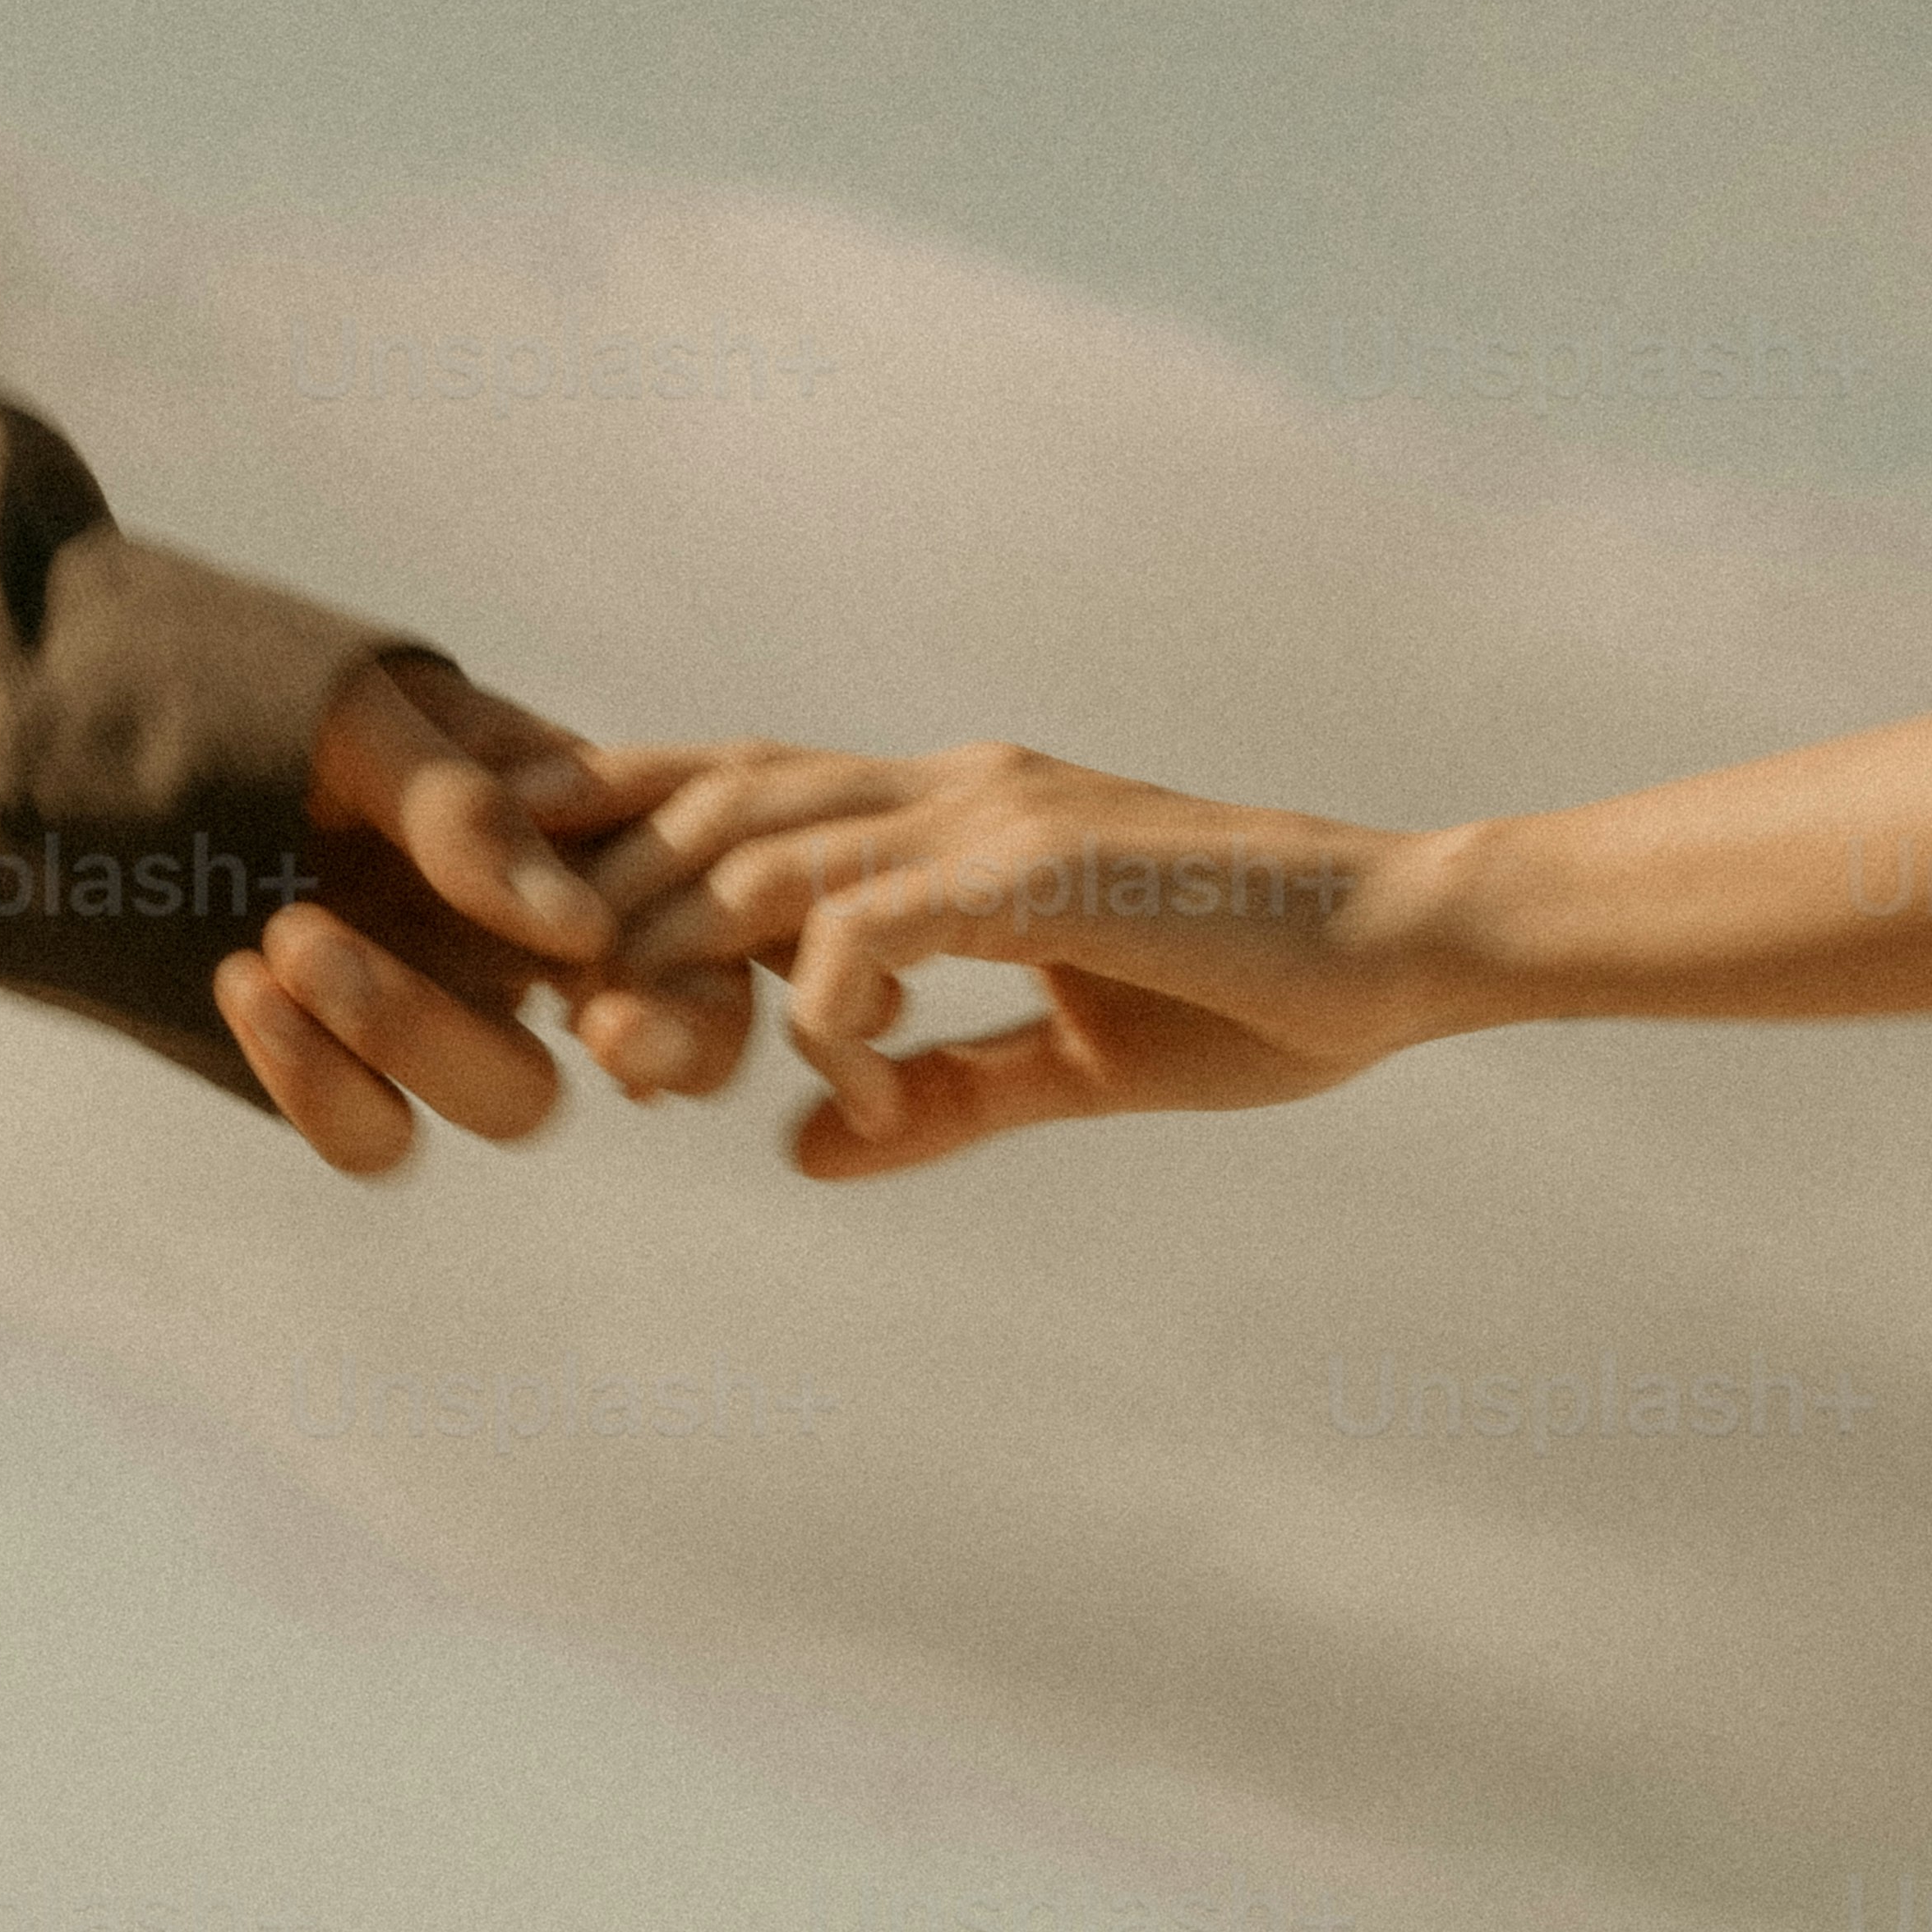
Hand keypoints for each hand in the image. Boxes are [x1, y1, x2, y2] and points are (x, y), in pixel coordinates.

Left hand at [217, 656, 756, 1177]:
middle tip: (327, 952)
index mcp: (581, 834)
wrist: (95, 724)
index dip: (690, 1002)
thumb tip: (583, 934)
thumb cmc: (246, 683)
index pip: (701, 941)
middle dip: (499, 1019)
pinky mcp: (348, 1072)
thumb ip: (463, 809)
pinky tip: (245, 981)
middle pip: (616, 1039)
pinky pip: (381, 1135)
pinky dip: (322, 1083)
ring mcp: (448, 1008)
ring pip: (505, 1100)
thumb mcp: (360, 714)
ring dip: (402, 1040)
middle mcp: (534, 935)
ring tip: (282, 935)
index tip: (591, 1005)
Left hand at [606, 739, 1464, 1178]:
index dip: (619, 821)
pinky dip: (820, 1000)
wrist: (1405, 948)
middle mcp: (952, 787)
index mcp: (952, 815)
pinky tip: (842, 1076)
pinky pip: (864, 922)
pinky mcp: (1036, 869)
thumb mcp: (1070, 1062)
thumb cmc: (1260, 995)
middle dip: (603, 892)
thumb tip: (802, 1146)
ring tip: (646, 1055)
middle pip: (714, 800)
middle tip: (549, 1006)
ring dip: (678, 954)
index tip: (526, 906)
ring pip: (761, 850)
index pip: (743, 784)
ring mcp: (992, 818)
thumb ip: (939, 1095)